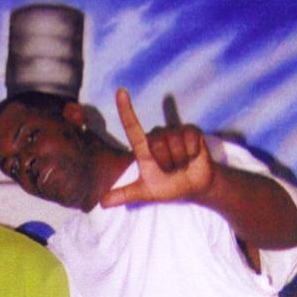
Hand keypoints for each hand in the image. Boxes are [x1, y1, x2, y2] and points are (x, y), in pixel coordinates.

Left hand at [99, 88, 214, 207]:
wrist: (194, 187)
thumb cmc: (168, 187)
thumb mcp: (145, 193)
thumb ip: (124, 195)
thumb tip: (102, 204)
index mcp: (144, 149)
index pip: (132, 127)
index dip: (126, 110)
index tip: (120, 92)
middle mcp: (158, 137)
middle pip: (156, 143)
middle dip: (165, 163)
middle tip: (171, 171)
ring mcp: (175, 132)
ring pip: (173, 142)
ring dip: (178, 160)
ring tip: (182, 165)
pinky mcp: (192, 132)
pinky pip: (190, 140)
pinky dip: (191, 153)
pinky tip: (193, 157)